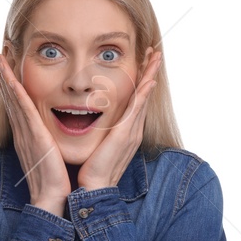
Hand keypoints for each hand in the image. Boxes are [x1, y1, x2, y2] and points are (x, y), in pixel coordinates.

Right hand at [0, 54, 69, 216]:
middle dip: (3, 77)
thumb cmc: (57, 183)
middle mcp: (23, 131)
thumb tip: (54, 140)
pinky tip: (10, 78)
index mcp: (28, 136)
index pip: (18, 106)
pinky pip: (21, 107)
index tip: (6, 72)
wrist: (52, 198)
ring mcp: (25, 132)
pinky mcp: (32, 134)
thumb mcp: (51, 160)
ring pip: (13, 98)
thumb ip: (50, 146)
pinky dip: (14, 91)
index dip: (11, 88)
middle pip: (11, 98)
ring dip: (5, 78)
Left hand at [77, 48, 157, 191]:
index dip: (141, 81)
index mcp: (124, 130)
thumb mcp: (94, 145)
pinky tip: (149, 80)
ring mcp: (130, 131)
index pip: (135, 100)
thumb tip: (83, 119)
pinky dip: (144, 93)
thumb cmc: (90, 169)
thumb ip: (95, 132)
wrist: (93, 188)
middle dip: (150, 72)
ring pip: (144, 97)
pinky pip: (137, 109)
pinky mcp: (125, 135)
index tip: (143, 63)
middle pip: (144, 94)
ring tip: (156, 57)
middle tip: (155, 52)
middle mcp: (131, 129)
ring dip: (150, 75)